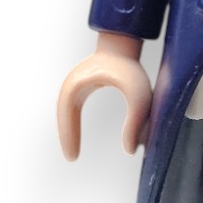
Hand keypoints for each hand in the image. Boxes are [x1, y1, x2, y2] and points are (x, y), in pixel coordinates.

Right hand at [57, 31, 152, 159]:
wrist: (124, 45)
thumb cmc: (131, 68)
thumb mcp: (139, 95)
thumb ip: (136, 122)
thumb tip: (130, 150)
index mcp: (79, 83)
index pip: (67, 114)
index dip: (69, 135)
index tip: (72, 156)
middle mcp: (72, 83)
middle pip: (63, 114)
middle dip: (66, 136)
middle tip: (71, 157)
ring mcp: (75, 84)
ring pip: (66, 113)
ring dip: (68, 131)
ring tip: (72, 152)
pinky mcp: (81, 86)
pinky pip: (71, 109)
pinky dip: (71, 124)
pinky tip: (75, 139)